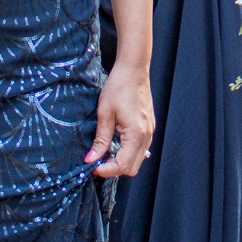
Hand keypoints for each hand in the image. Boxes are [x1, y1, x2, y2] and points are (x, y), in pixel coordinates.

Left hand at [87, 60, 155, 177]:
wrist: (133, 70)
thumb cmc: (118, 88)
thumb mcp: (104, 114)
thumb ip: (100, 140)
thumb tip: (90, 160)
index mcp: (136, 133)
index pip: (123, 165)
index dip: (106, 170)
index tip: (92, 166)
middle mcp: (146, 135)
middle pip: (132, 168)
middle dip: (114, 169)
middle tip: (98, 161)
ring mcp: (150, 131)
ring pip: (138, 160)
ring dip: (122, 162)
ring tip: (106, 153)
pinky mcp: (149, 127)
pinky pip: (141, 149)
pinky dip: (129, 153)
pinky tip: (117, 145)